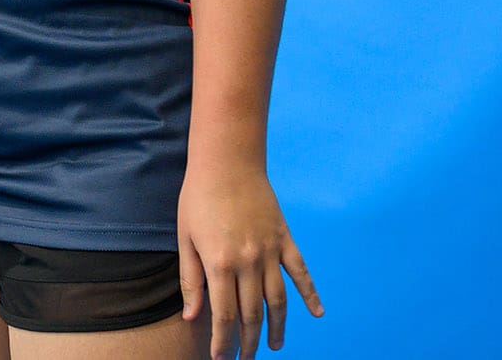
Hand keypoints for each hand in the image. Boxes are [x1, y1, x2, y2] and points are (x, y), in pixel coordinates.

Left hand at [176, 163, 321, 359]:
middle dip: (248, 342)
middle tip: (245, 359)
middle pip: (251, 314)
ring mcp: (270, 251)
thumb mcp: (185, 237)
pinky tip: (316, 314)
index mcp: (219, 263)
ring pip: (277, 300)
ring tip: (274, 347)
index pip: (223, 315)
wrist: (226, 161)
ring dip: (277, 327)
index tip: (221, 359)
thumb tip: (192, 317)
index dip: (223, 342)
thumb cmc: (199, 197)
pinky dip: (310, 294)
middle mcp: (248, 262)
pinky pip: (301, 272)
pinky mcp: (285, 239)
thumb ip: (190, 279)